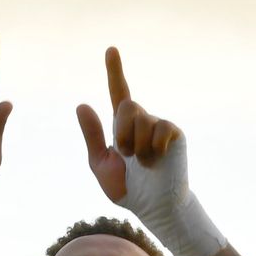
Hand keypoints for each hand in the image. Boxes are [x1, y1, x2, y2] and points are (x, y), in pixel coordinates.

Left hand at [76, 47, 184, 206]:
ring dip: (138, 146)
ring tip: (145, 162)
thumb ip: (92, 136)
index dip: (114, 71)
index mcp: (122, 126)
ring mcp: (159, 125)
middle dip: (122, 134)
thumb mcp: (101, 163)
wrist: (152, 206)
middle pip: (126, 105)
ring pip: (141, 119)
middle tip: (128, 156)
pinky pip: (159, 129)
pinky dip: (153, 150)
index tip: (111, 49)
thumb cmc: (128, 188)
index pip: (118, 93)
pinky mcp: (174, 133)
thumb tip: (81, 104)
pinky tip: (158, 162)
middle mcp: (142, 121)